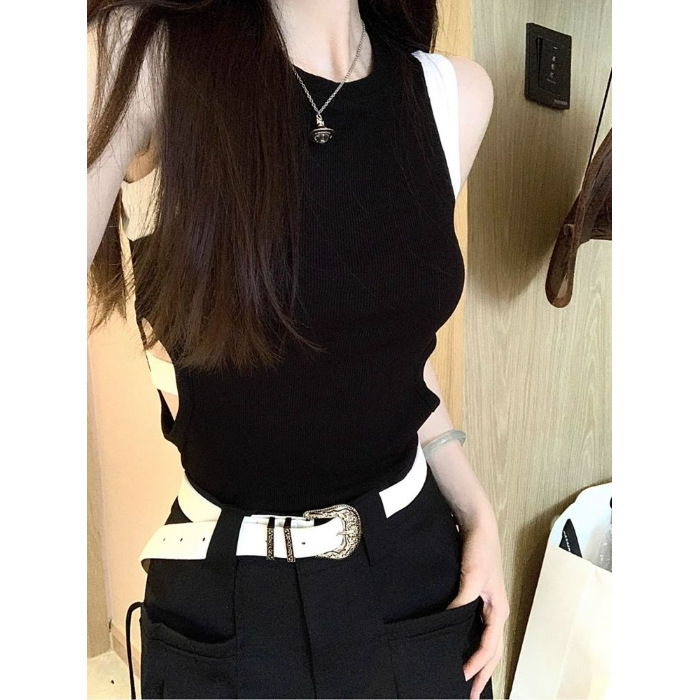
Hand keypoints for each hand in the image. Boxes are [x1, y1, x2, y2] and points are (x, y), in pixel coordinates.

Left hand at [446, 510, 508, 698]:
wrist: (477, 526)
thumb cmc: (480, 550)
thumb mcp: (472, 577)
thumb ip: (462, 601)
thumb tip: (449, 622)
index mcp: (499, 611)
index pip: (489, 648)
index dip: (476, 666)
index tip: (462, 679)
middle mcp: (495, 612)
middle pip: (491, 652)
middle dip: (482, 674)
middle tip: (470, 695)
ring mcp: (487, 606)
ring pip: (485, 642)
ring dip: (478, 661)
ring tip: (467, 679)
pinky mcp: (477, 598)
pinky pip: (476, 628)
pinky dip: (471, 643)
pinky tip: (459, 647)